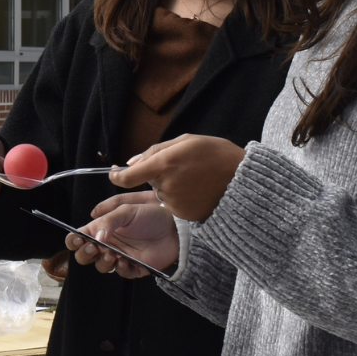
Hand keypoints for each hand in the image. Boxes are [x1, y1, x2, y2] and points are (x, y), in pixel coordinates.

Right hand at [66, 193, 178, 278]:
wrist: (176, 227)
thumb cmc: (152, 214)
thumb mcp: (128, 210)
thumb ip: (108, 221)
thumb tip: (94, 237)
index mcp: (103, 227)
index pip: (80, 236)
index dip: (74, 240)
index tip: (77, 240)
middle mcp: (109, 242)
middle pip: (85, 255)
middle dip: (85, 253)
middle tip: (95, 246)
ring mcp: (120, 255)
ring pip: (101, 266)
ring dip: (102, 261)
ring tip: (112, 253)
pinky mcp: (134, 266)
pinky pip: (120, 272)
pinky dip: (119, 268)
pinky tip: (124, 260)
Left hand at [108, 134, 245, 221]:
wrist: (242, 182)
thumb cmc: (216, 155)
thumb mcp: (187, 140)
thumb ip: (155, 150)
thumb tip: (131, 163)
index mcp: (165, 163)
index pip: (128, 177)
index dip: (117, 176)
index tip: (114, 173)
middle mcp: (166, 185)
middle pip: (150, 181)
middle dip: (159, 173)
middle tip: (183, 166)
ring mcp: (175, 202)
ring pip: (162, 193)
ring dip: (170, 186)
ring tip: (195, 178)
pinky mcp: (183, 215)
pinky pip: (173, 204)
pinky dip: (180, 198)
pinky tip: (197, 190)